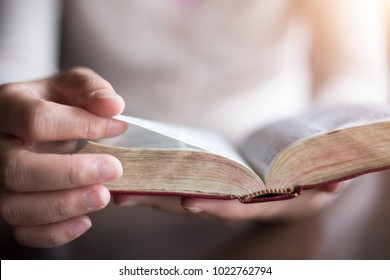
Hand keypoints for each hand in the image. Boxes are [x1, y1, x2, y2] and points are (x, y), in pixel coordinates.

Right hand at [0, 67, 127, 246]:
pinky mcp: (13, 205)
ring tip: (103, 196)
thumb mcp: (71, 86)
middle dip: (70, 174)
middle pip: (17, 169)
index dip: (81, 125)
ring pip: (16, 206)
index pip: (36, 119)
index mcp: (9, 107)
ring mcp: (0, 181)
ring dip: (65, 206)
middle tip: (114, 169)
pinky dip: (55, 232)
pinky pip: (24, 231)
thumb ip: (91, 89)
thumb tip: (112, 106)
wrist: (38, 125)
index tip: (119, 127)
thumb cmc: (56, 103)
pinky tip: (85, 221)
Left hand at [114, 183, 341, 219]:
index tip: (187, 201)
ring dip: (153, 192)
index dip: (213, 206)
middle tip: (131, 194)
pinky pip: (181, 181)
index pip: (234, 209)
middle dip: (165, 201)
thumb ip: (324, 181)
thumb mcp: (320, 181)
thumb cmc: (307, 175)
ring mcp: (219, 194)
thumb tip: (333, 182)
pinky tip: (138, 172)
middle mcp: (236, 204)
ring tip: (122, 185)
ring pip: (183, 196)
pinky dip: (160, 180)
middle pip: (197, 204)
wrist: (295, 169)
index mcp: (260, 206)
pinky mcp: (209, 181)